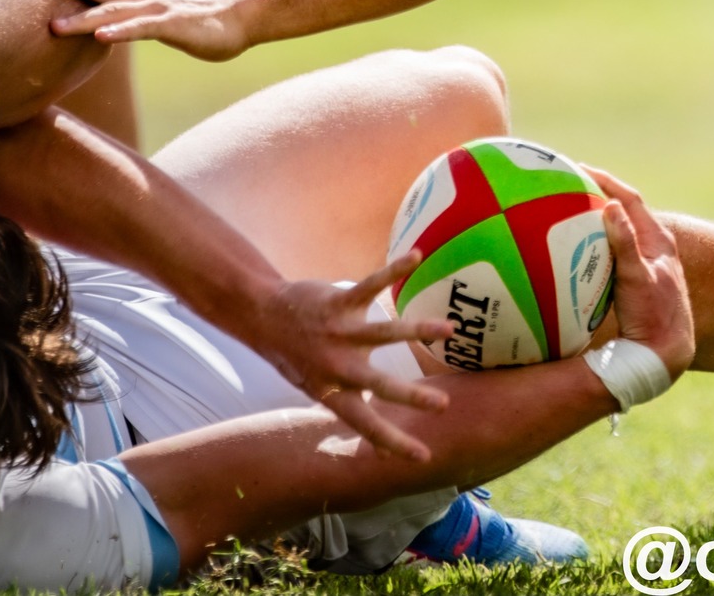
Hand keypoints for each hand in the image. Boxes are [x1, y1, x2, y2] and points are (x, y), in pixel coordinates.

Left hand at [31, 0, 250, 59]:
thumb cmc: (194, 19)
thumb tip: (98, 12)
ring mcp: (157, 9)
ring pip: (115, 10)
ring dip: (83, 17)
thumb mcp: (152, 10)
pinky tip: (102, 37)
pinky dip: (121, 32)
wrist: (238, 20)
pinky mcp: (173, 26)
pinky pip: (143, 30)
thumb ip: (126, 8)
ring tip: (54, 26)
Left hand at [247, 251, 457, 459]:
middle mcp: (338, 366)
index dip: (393, 442)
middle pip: (378, 384)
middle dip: (410, 396)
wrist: (265, 318)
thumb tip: (381, 452)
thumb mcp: (321, 391)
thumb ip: (354, 411)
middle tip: (442, 405)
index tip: (423, 458)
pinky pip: (372, 285)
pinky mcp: (339, 302)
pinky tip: (418, 256)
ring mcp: (339, 333)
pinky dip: (395, 270)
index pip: (366, 424)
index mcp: (333, 392)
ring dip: (418, 330)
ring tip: (449, 330)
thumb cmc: (300, 358)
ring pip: (383, 334)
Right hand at [586, 166, 693, 376]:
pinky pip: (610, 253)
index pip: (628, 198)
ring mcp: (642, 263)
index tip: (579, 169)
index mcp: (657, 238)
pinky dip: (593, 245)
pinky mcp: (633, 280)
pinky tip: (573, 251)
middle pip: (621, 211)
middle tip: (567, 185)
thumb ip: (625, 243)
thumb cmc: (654, 314)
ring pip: (615, 232)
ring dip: (594, 220)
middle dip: (596, 195)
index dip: (605, 181)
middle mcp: (651, 246)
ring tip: (566, 211)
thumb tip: (609, 206)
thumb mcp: (638, 278)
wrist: (664, 352)